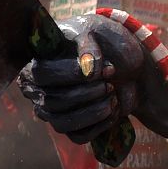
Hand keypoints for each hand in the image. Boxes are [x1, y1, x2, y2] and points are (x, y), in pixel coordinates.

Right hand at [19, 14, 145, 143]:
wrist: (129, 62)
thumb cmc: (104, 42)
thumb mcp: (95, 32)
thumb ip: (88, 46)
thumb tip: (88, 70)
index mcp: (38, 63)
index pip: (42, 74)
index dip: (70, 74)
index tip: (99, 71)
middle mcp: (39, 91)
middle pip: (53, 102)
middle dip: (87, 93)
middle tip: (110, 84)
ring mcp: (54, 112)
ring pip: (63, 123)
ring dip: (93, 111)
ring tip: (113, 96)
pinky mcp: (73, 127)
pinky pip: (79, 136)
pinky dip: (100, 125)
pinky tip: (115, 108)